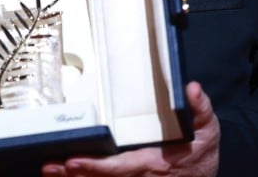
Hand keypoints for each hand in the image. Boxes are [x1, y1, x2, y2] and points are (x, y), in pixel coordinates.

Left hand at [41, 82, 219, 176]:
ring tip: (50, 171)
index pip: (120, 167)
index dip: (95, 165)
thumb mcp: (208, 129)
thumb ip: (200, 108)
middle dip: (74, 173)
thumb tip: (191, 89)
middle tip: (49, 166)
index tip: (73, 160)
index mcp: (153, 163)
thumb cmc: (202, 150)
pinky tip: (67, 175)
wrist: (206, 174)